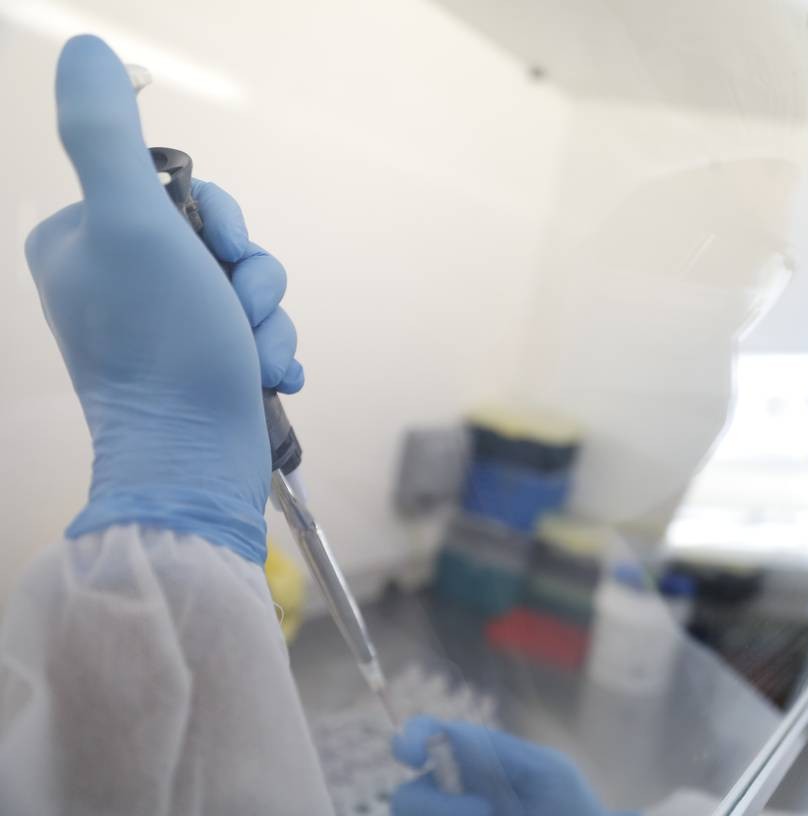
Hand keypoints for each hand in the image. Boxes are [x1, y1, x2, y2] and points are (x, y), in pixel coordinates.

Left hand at [24, 35, 301, 563]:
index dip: (222, 221)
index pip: (181, 192)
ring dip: (269, 319)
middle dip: (252, 278)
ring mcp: (161, 328)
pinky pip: (259, 331)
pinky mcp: (199, 367)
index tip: (218, 255)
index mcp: (81, 242)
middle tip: (237, 313)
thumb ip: (106, 135)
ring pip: (250, 286)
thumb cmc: (163, 348)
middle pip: (224, 239)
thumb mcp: (133, 224)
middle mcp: (116, 281)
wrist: (193, 464)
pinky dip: (272, 350)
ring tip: (254, 359)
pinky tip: (267, 377)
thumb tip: (87, 49)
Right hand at [390, 717, 621, 815]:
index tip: (413, 753)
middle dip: (437, 806)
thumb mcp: (547, 772)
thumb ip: (501, 752)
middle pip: (406, 799)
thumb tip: (450, 732)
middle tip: (484, 809)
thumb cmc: (570, 803)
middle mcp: (449, 797)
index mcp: (468, 761)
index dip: (408, 740)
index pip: (421, 739)